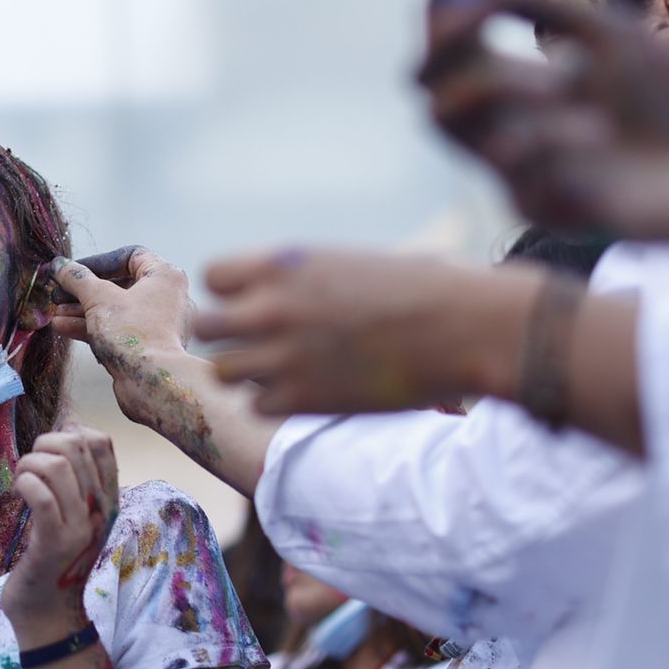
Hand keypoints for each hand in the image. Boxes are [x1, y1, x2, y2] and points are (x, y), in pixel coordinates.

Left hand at [1, 424, 119, 642]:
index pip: (102, 442)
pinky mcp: (54, 543)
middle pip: (77, 445)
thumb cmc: (55, 561)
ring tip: (21, 482)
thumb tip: (66, 429)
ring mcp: (79, 527)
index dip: (70, 432)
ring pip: (57, 466)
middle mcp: (100, 510)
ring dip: (29, 463)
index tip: (49, 453)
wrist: (48, 612)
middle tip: (29, 468)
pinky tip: (17, 494)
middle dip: (43, 444)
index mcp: (108, 500)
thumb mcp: (74, 516)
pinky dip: (25, 484)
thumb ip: (75, 480)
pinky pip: (41, 496)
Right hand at [50, 248, 196, 414]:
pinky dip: (92, 327)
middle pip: (119, 284)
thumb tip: (59, 265)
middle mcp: (166, 298)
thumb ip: (76, 278)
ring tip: (55, 312)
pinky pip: (118, 330)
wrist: (152, 384)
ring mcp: (158, 324)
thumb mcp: (98, 298)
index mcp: (165, 276)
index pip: (130, 255)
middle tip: (58, 293)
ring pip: (116, 310)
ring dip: (82, 310)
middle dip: (84, 289)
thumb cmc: (133, 334)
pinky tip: (62, 328)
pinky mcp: (148, 347)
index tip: (74, 271)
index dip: (98, 261)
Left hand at [193, 248, 534, 415]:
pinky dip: (275, 402)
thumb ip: (294, 281)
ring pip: (223, 371)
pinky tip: (307, 391)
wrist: (462, 326)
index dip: (232, 292)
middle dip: (228, 334)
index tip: (257, 302)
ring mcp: (283, 355)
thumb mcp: (344, 264)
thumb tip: (263, 296)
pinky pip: (256, 404)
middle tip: (261, 341)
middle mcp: (272, 308)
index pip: (214, 277)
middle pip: (206, 327)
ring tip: (283, 369)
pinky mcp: (303, 399)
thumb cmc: (416, 288)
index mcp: (281, 265)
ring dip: (247, 372)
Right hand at [421, 0, 668, 242]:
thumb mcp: (608, 35)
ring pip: (459, 123)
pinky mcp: (537, 207)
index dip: (438, 27)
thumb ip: (538, 8)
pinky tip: (601, 133)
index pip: (450, 62)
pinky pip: (509, 160)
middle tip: (484, 25)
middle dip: (455, 53)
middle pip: (431, 95)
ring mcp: (519, 173)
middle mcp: (511, 132)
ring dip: (507, 85)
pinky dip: (551, 134)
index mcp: (525, 93)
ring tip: (573, 81)